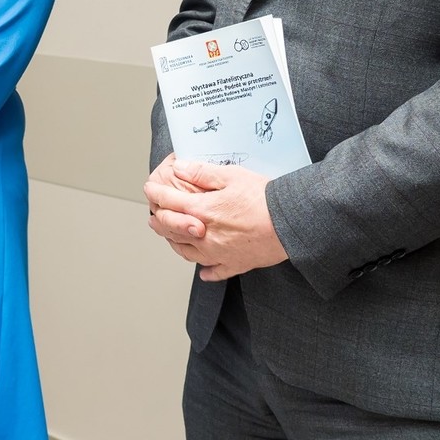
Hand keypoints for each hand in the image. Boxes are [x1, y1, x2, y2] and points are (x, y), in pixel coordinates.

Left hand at [145, 157, 288, 281]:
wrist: (291, 224)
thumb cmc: (265, 198)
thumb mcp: (233, 175)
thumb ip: (203, 173)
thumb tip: (180, 168)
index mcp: (202, 211)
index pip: (168, 202)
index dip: (155, 193)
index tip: (148, 188)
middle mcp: (204, 236)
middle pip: (171, 230)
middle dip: (159, 220)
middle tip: (154, 215)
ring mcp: (218, 253)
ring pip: (186, 252)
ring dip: (175, 243)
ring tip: (171, 237)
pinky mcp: (234, 264)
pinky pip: (214, 271)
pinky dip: (206, 270)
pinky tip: (203, 270)